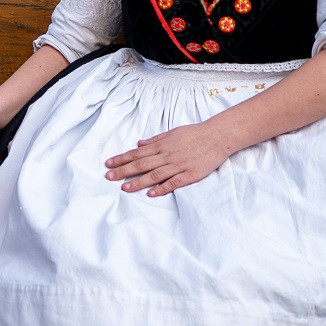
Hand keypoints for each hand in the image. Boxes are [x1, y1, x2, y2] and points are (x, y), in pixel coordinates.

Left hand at [105, 123, 233, 196]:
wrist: (217, 136)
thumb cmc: (195, 133)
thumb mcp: (172, 132)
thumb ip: (155, 140)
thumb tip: (139, 143)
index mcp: (162, 145)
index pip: (137, 153)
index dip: (122, 159)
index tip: (108, 164)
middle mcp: (167, 155)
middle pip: (141, 164)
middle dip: (123, 171)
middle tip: (108, 177)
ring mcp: (178, 165)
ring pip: (154, 175)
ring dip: (138, 182)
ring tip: (124, 188)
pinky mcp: (189, 174)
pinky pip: (173, 182)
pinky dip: (161, 188)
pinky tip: (150, 193)